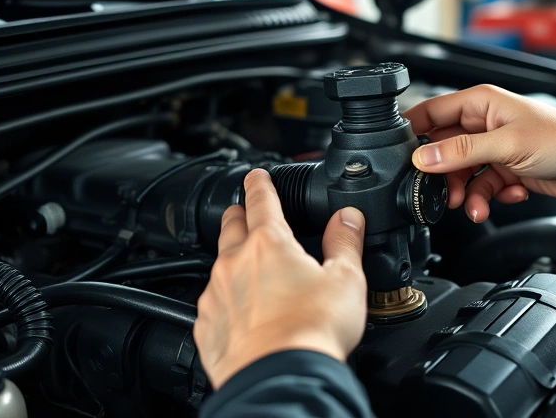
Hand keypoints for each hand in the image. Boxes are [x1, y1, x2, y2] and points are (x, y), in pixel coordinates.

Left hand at [193, 169, 367, 388]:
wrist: (279, 378)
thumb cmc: (311, 332)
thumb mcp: (345, 279)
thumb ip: (345, 242)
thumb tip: (348, 218)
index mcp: (269, 244)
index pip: (260, 200)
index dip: (259, 183)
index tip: (256, 176)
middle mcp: (234, 263)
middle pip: (231, 227)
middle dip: (239, 215)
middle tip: (245, 212)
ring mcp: (216, 295)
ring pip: (219, 266)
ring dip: (233, 262)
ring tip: (251, 271)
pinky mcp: (207, 325)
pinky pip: (212, 303)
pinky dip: (225, 301)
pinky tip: (243, 313)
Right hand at [403, 85, 555, 222]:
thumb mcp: (507, 145)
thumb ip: (462, 152)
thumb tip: (424, 158)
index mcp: (481, 103)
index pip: (432, 112)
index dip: (414, 133)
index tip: (403, 157)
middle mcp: (484, 123)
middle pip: (443, 149)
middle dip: (444, 175)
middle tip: (445, 193)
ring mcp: (495, 148)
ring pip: (463, 174)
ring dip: (468, 193)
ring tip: (476, 206)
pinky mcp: (507, 169)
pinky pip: (483, 187)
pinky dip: (491, 197)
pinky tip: (510, 195)